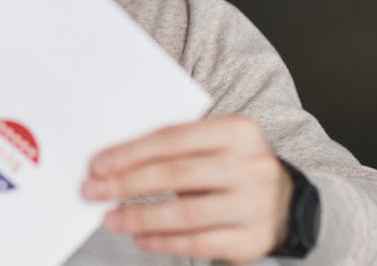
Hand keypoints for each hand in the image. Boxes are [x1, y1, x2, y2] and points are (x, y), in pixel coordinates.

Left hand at [80, 116, 292, 263]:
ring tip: (110, 218)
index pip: (175, 139)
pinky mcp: (252, 240)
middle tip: (93, 192)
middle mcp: (252, 166)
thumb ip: (172, 150)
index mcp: (238, 131)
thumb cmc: (228, 167)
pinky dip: (163, 242)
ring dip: (140, 217)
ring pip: (186, 213)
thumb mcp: (212, 146)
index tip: (97, 164)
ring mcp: (255, 206)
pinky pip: (198, 244)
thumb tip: (112, 166)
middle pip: (177, 174)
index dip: (131, 152)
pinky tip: (139, 237)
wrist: (284, 202)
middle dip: (128, 184)